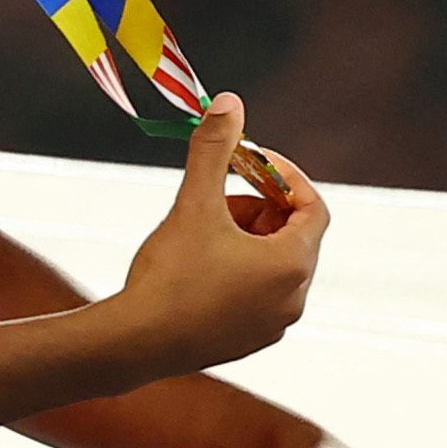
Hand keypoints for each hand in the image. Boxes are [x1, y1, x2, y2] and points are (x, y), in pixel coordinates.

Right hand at [112, 95, 328, 375]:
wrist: (132, 344)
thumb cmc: (169, 274)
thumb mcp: (195, 203)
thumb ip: (215, 151)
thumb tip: (229, 103)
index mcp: (294, 265)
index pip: (314, 208)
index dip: (286, 178)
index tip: (253, 162)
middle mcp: (294, 299)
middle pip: (293, 235)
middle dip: (260, 207)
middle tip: (220, 194)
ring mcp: (272, 326)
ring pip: (273, 264)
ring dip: (247, 237)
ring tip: (202, 228)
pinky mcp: (247, 343)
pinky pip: (256, 294)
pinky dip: (237, 270)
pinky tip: (196, 265)